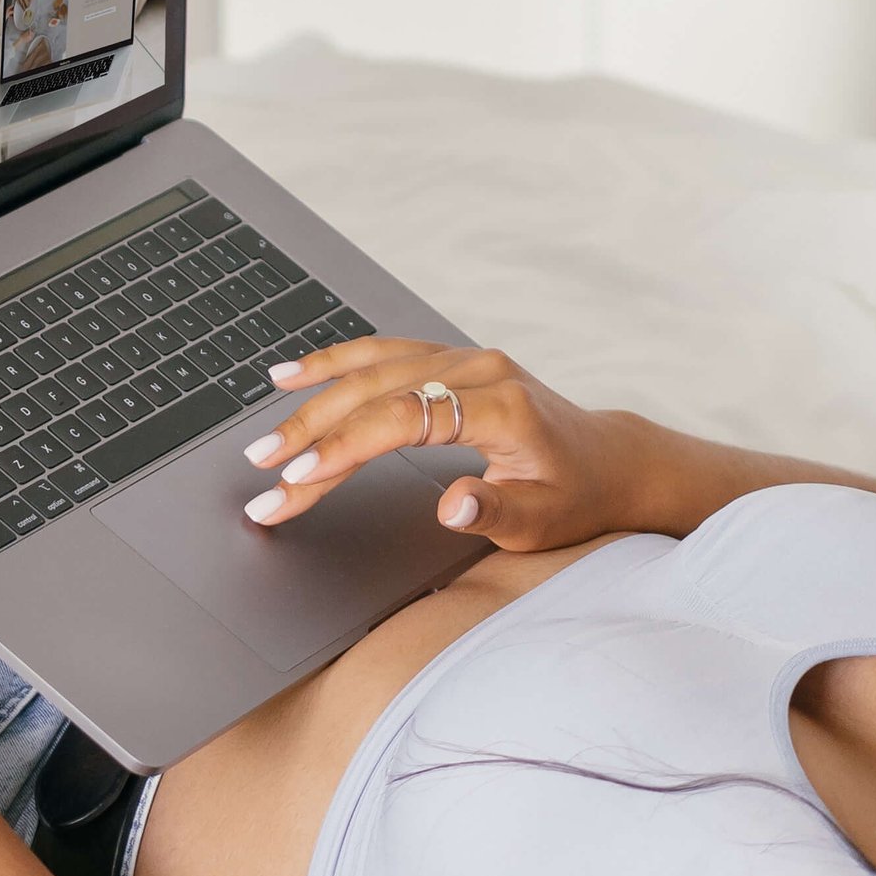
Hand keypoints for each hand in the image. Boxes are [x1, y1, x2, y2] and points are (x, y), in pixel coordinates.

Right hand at [242, 337, 670, 550]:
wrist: (611, 461)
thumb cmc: (577, 497)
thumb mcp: (543, 521)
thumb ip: (495, 511)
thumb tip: (449, 506)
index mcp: (501, 407)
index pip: (402, 419)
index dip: (345, 446)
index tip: (299, 478)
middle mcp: (478, 370)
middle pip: (374, 391)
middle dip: (311, 432)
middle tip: (263, 469)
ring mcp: (463, 358)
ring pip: (371, 368)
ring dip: (313, 397)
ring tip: (266, 431)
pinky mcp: (452, 361)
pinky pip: (384, 353)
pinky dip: (336, 362)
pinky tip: (295, 374)